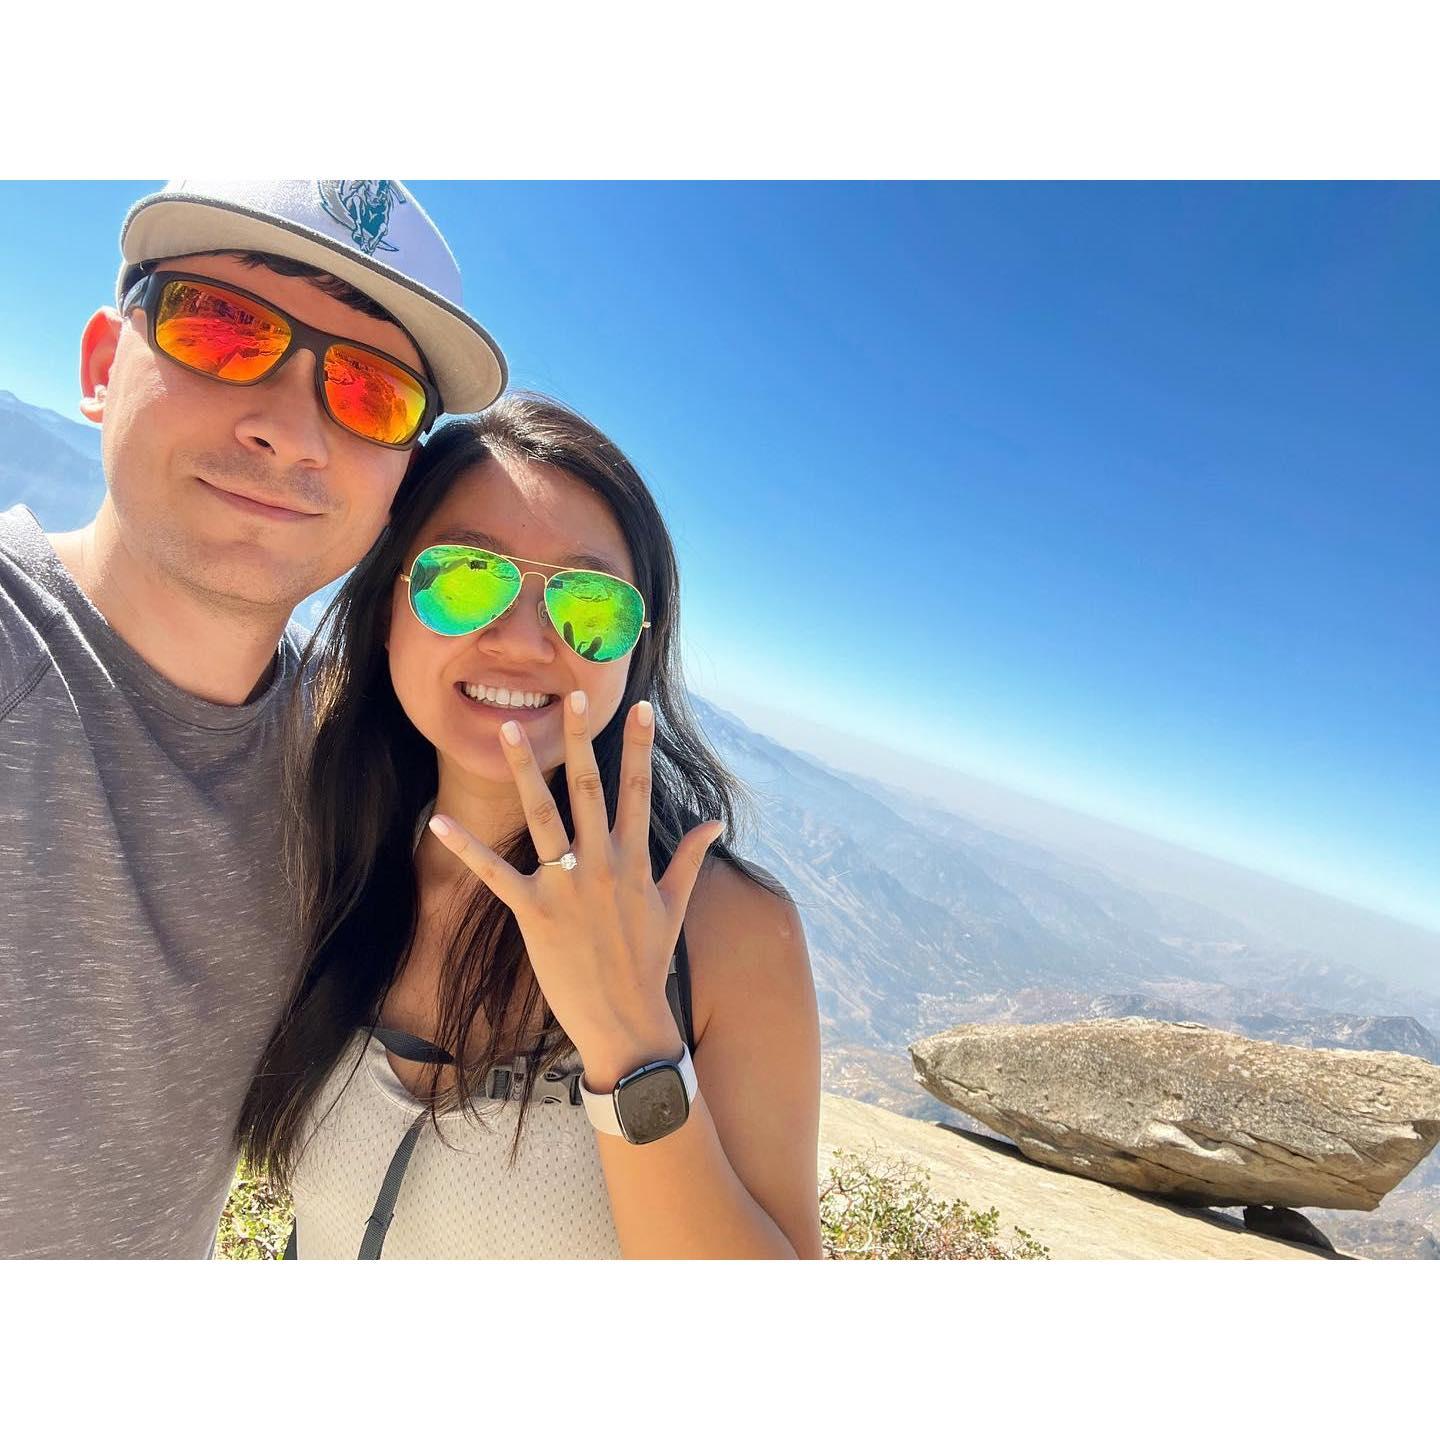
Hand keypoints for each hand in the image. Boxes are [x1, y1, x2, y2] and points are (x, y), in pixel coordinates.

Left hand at [426, 691, 722, 1087]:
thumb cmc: (648, 962)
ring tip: (507, 729)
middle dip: (580, 740)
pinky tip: (437, 822)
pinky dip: (466, 848)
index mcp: (635, 860)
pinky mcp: (533, 913)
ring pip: (542, 816)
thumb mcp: (674, 906)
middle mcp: (603, 864)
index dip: (639, 748)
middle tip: (571, 696)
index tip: (640, 708)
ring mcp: (567, 887)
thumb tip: (712, 822)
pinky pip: (494, 874)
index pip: (638, 791)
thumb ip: (688, 859)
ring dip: (524, 771)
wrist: (626, 1020)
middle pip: (590, 789)